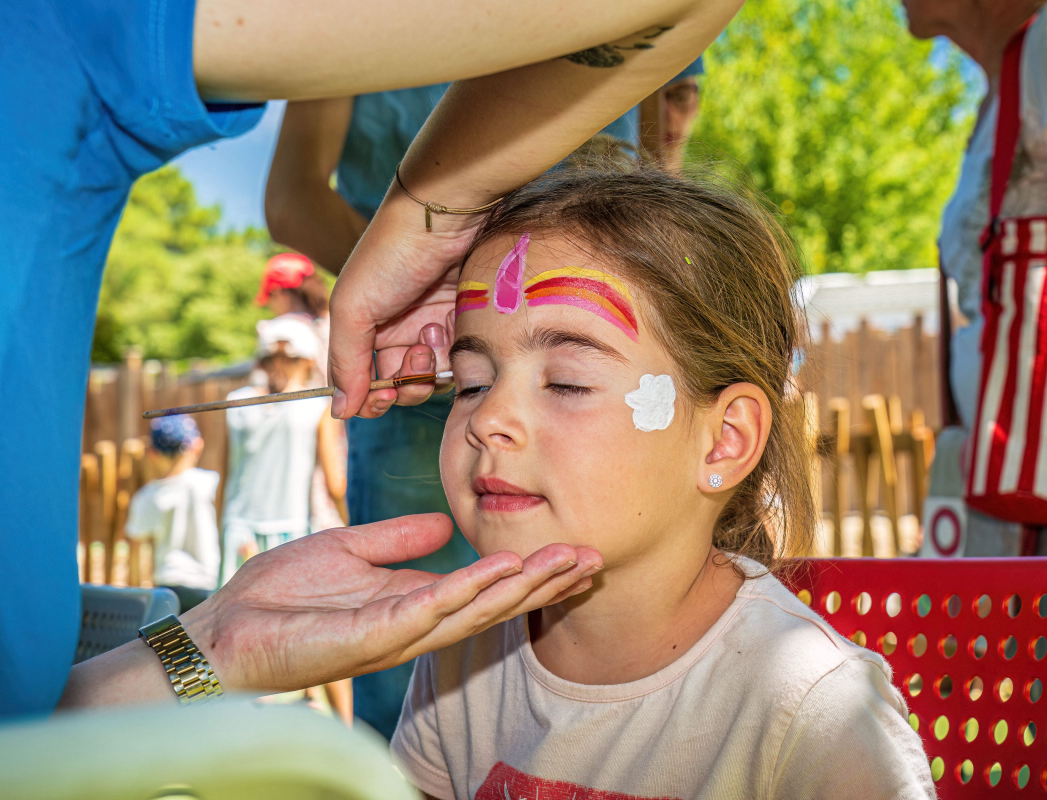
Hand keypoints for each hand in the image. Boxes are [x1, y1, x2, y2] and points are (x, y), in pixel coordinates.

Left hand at [184, 513, 600, 692]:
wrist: (224, 628)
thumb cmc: (280, 596)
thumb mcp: (350, 550)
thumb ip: (398, 541)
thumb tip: (445, 524)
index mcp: (412, 605)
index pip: (483, 590)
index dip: (528, 574)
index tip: (572, 552)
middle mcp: (413, 626)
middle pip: (493, 605)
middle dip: (543, 584)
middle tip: (592, 558)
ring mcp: (395, 635)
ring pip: (474, 611)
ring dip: (522, 587)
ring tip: (564, 561)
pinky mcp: (370, 637)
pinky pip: (429, 609)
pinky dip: (468, 589)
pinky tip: (501, 569)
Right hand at [328, 191, 480, 418]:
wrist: (445, 215)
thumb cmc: (391, 255)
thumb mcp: (354, 308)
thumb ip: (345, 362)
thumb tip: (338, 412)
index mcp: (365, 325)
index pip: (365, 379)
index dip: (372, 396)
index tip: (381, 397)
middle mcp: (399, 327)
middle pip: (402, 382)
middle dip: (406, 383)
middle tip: (415, 360)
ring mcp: (433, 322)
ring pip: (433, 373)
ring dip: (430, 365)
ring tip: (431, 334)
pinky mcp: (464, 318)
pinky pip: (459, 355)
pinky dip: (454, 350)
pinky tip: (449, 325)